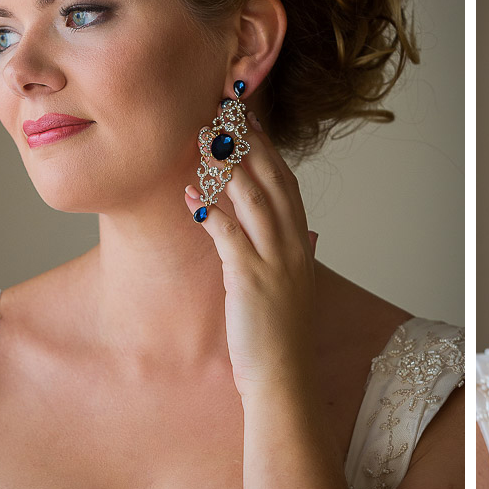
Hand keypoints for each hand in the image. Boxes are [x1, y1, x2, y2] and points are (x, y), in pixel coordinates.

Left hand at [184, 107, 318, 398]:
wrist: (283, 377)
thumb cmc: (278, 335)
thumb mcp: (287, 285)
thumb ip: (285, 253)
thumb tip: (287, 231)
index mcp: (299, 242)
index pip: (286, 181)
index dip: (267, 146)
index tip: (246, 118)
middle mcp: (292, 244)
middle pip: (272, 179)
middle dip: (248, 142)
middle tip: (223, 110)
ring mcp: (275, 261)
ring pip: (254, 199)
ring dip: (228, 166)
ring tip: (204, 139)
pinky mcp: (252, 279)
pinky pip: (229, 236)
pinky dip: (210, 212)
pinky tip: (188, 194)